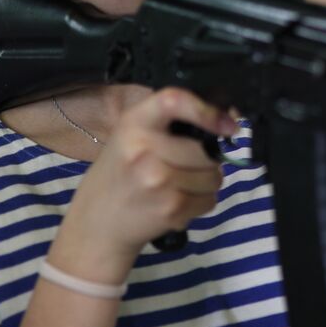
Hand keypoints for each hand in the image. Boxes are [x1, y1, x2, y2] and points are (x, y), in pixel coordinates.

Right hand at [54, 89, 234, 281]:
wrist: (96, 225)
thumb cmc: (120, 175)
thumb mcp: (131, 136)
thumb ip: (170, 123)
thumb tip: (229, 120)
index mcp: (134, 123)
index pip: (173, 101)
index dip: (206, 110)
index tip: (228, 124)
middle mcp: (144, 149)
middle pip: (207, 149)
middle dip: (207, 161)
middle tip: (183, 168)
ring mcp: (157, 180)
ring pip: (214, 177)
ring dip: (205, 184)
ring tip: (176, 187)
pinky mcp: (170, 208)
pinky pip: (210, 200)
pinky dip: (200, 203)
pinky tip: (175, 204)